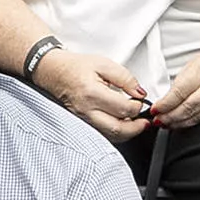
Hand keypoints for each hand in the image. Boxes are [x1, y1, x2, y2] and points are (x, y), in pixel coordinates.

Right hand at [28, 48, 152, 138]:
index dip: (137, 107)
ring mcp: (83, 120)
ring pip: (110, 136)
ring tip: (136, 124)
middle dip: (136, 128)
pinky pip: (102, 134)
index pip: (123, 109)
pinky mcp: (82, 124)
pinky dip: (115, 132)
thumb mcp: (104, 64)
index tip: (140, 101)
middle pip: (117, 129)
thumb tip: (140, 93)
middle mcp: (86, 110)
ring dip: (127, 133)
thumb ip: (125, 78)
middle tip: (145, 122)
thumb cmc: (75, 67)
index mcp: (92, 93)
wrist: (54, 72)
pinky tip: (121, 125)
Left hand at [151, 48, 199, 130]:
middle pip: (190, 106)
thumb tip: (164, 99)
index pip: (180, 90)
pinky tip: (183, 123)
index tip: (156, 109)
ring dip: (180, 123)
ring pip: (199, 115)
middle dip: (171, 116)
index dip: (166, 103)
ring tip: (168, 124)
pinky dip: (193, 122)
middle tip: (159, 120)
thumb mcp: (194, 64)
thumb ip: (181, 81)